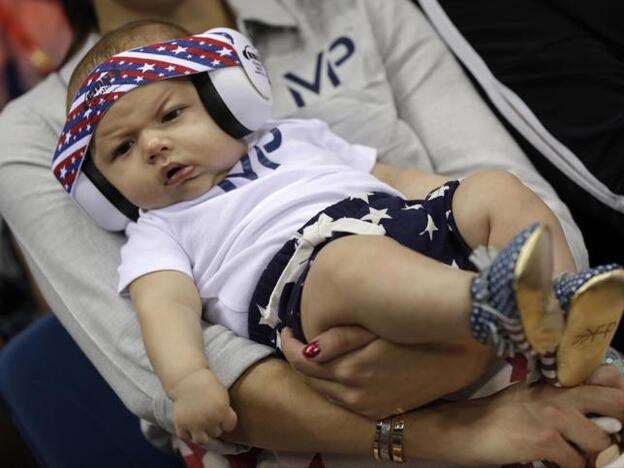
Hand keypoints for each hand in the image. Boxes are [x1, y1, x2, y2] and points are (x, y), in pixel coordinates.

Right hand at [171, 368, 237, 444]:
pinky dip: (187, 433)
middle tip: (210, 417)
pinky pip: (185, 437)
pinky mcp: (181, 424)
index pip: (230, 426)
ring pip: (202, 440)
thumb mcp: (223, 394)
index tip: (222, 414)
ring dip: (203, 434)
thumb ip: (225, 410)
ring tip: (202, 426)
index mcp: (222, 411)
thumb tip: (225, 425)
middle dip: (214, 425)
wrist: (188, 378)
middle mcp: (209, 420)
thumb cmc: (208, 384)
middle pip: (216, 432)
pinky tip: (190, 426)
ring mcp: (194, 424)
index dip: (227, 420)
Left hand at [281, 326, 492, 418]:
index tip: (286, 329)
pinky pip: (342, 400)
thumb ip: (341, 339)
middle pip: (310, 380)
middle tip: (293, 338)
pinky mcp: (378, 411)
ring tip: (311, 352)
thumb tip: (308, 347)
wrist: (456, 359)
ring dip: (312, 373)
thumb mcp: (376, 331)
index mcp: (350, 370)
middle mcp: (354, 394)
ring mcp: (366, 406)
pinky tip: (334, 369)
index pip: (302, 362)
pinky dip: (331, 385)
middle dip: (296, 358)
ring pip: (324, 392)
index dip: (288, 344)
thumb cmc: (416, 334)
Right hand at [431, 379, 623, 466]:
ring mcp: (553, 416)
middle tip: (606, 442)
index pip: (608, 379)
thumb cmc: (498, 415)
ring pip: (601, 442)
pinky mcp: (544, 440)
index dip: (619, 398)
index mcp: (557, 382)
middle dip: (620, 429)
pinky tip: (551, 462)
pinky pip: (577, 463)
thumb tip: (598, 403)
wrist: (464, 428)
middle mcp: (560, 394)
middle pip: (617, 404)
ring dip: (590, 455)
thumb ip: (563, 396)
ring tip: (571, 456)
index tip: (615, 417)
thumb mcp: (532, 395)